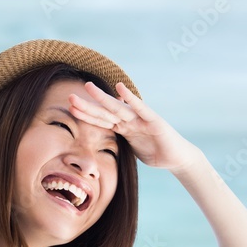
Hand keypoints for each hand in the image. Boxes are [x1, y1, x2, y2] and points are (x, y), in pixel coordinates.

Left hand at [68, 81, 204, 172]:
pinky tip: (120, 88)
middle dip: (87, 106)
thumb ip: (120, 140)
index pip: (100, 120)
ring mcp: (141, 119)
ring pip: (118, 108)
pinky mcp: (154, 121)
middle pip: (104, 112)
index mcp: (123, 127)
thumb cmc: (155, 152)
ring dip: (102, 98)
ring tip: (88, 88)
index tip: (69, 109)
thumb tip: (107, 138)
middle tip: (69, 97)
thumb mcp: (131, 148)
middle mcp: (130, 120)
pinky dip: (131, 98)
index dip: (85, 115)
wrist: (177, 158)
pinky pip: (140, 108)